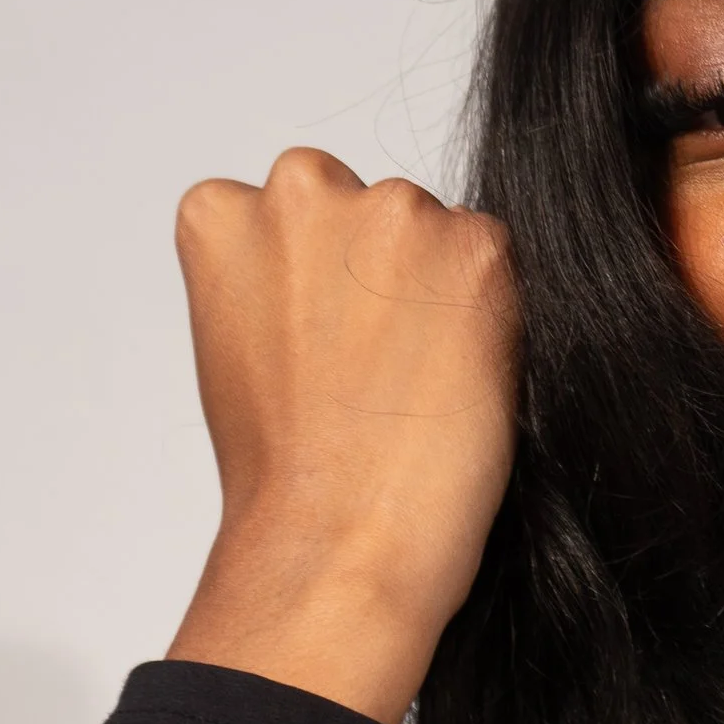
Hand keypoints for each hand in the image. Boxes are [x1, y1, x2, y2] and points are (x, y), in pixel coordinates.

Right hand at [165, 148, 517, 723]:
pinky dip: (496, 317)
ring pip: (442, 232)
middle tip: (380, 367)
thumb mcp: (239, 344)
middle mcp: (303, 186)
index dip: (328, 283)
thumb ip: (278, 277)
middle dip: (386, 270)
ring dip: (444, 290)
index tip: (328, 342)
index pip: (303, 210)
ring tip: (417, 383)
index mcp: (223, 211)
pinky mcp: (476, 249)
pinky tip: (457, 383)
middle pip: (375, 207)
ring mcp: (392, 210)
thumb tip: (340, 267)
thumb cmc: (284, 470)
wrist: (337, 537)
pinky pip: (500, 267)